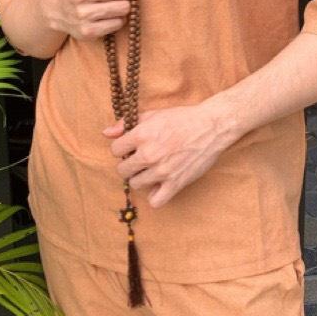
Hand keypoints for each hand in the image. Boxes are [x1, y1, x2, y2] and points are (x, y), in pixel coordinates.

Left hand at [104, 103, 236, 208]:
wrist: (211, 127)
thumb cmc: (181, 119)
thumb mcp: (151, 114)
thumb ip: (125, 124)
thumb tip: (105, 133)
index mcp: (141, 135)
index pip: (115, 150)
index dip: (122, 148)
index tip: (131, 148)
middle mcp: (149, 154)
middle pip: (122, 170)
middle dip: (128, 164)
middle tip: (140, 160)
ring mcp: (162, 171)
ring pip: (135, 184)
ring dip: (140, 178)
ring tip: (149, 171)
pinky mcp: (176, 183)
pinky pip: (156, 201)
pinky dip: (155, 196)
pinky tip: (158, 185)